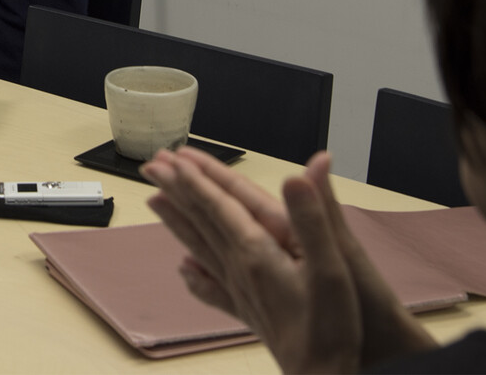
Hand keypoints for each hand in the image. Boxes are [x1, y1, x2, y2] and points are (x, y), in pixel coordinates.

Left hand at [142, 148, 432, 372]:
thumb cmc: (331, 328)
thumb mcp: (334, 266)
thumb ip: (313, 218)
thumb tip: (298, 175)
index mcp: (258, 253)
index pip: (218, 206)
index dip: (196, 179)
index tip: (174, 156)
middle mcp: (240, 269)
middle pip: (201, 220)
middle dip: (176, 190)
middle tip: (151, 165)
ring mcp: (240, 290)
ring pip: (198, 246)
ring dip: (176, 220)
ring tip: (153, 201)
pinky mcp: (247, 311)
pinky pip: (211, 285)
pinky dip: (195, 273)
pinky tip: (183, 269)